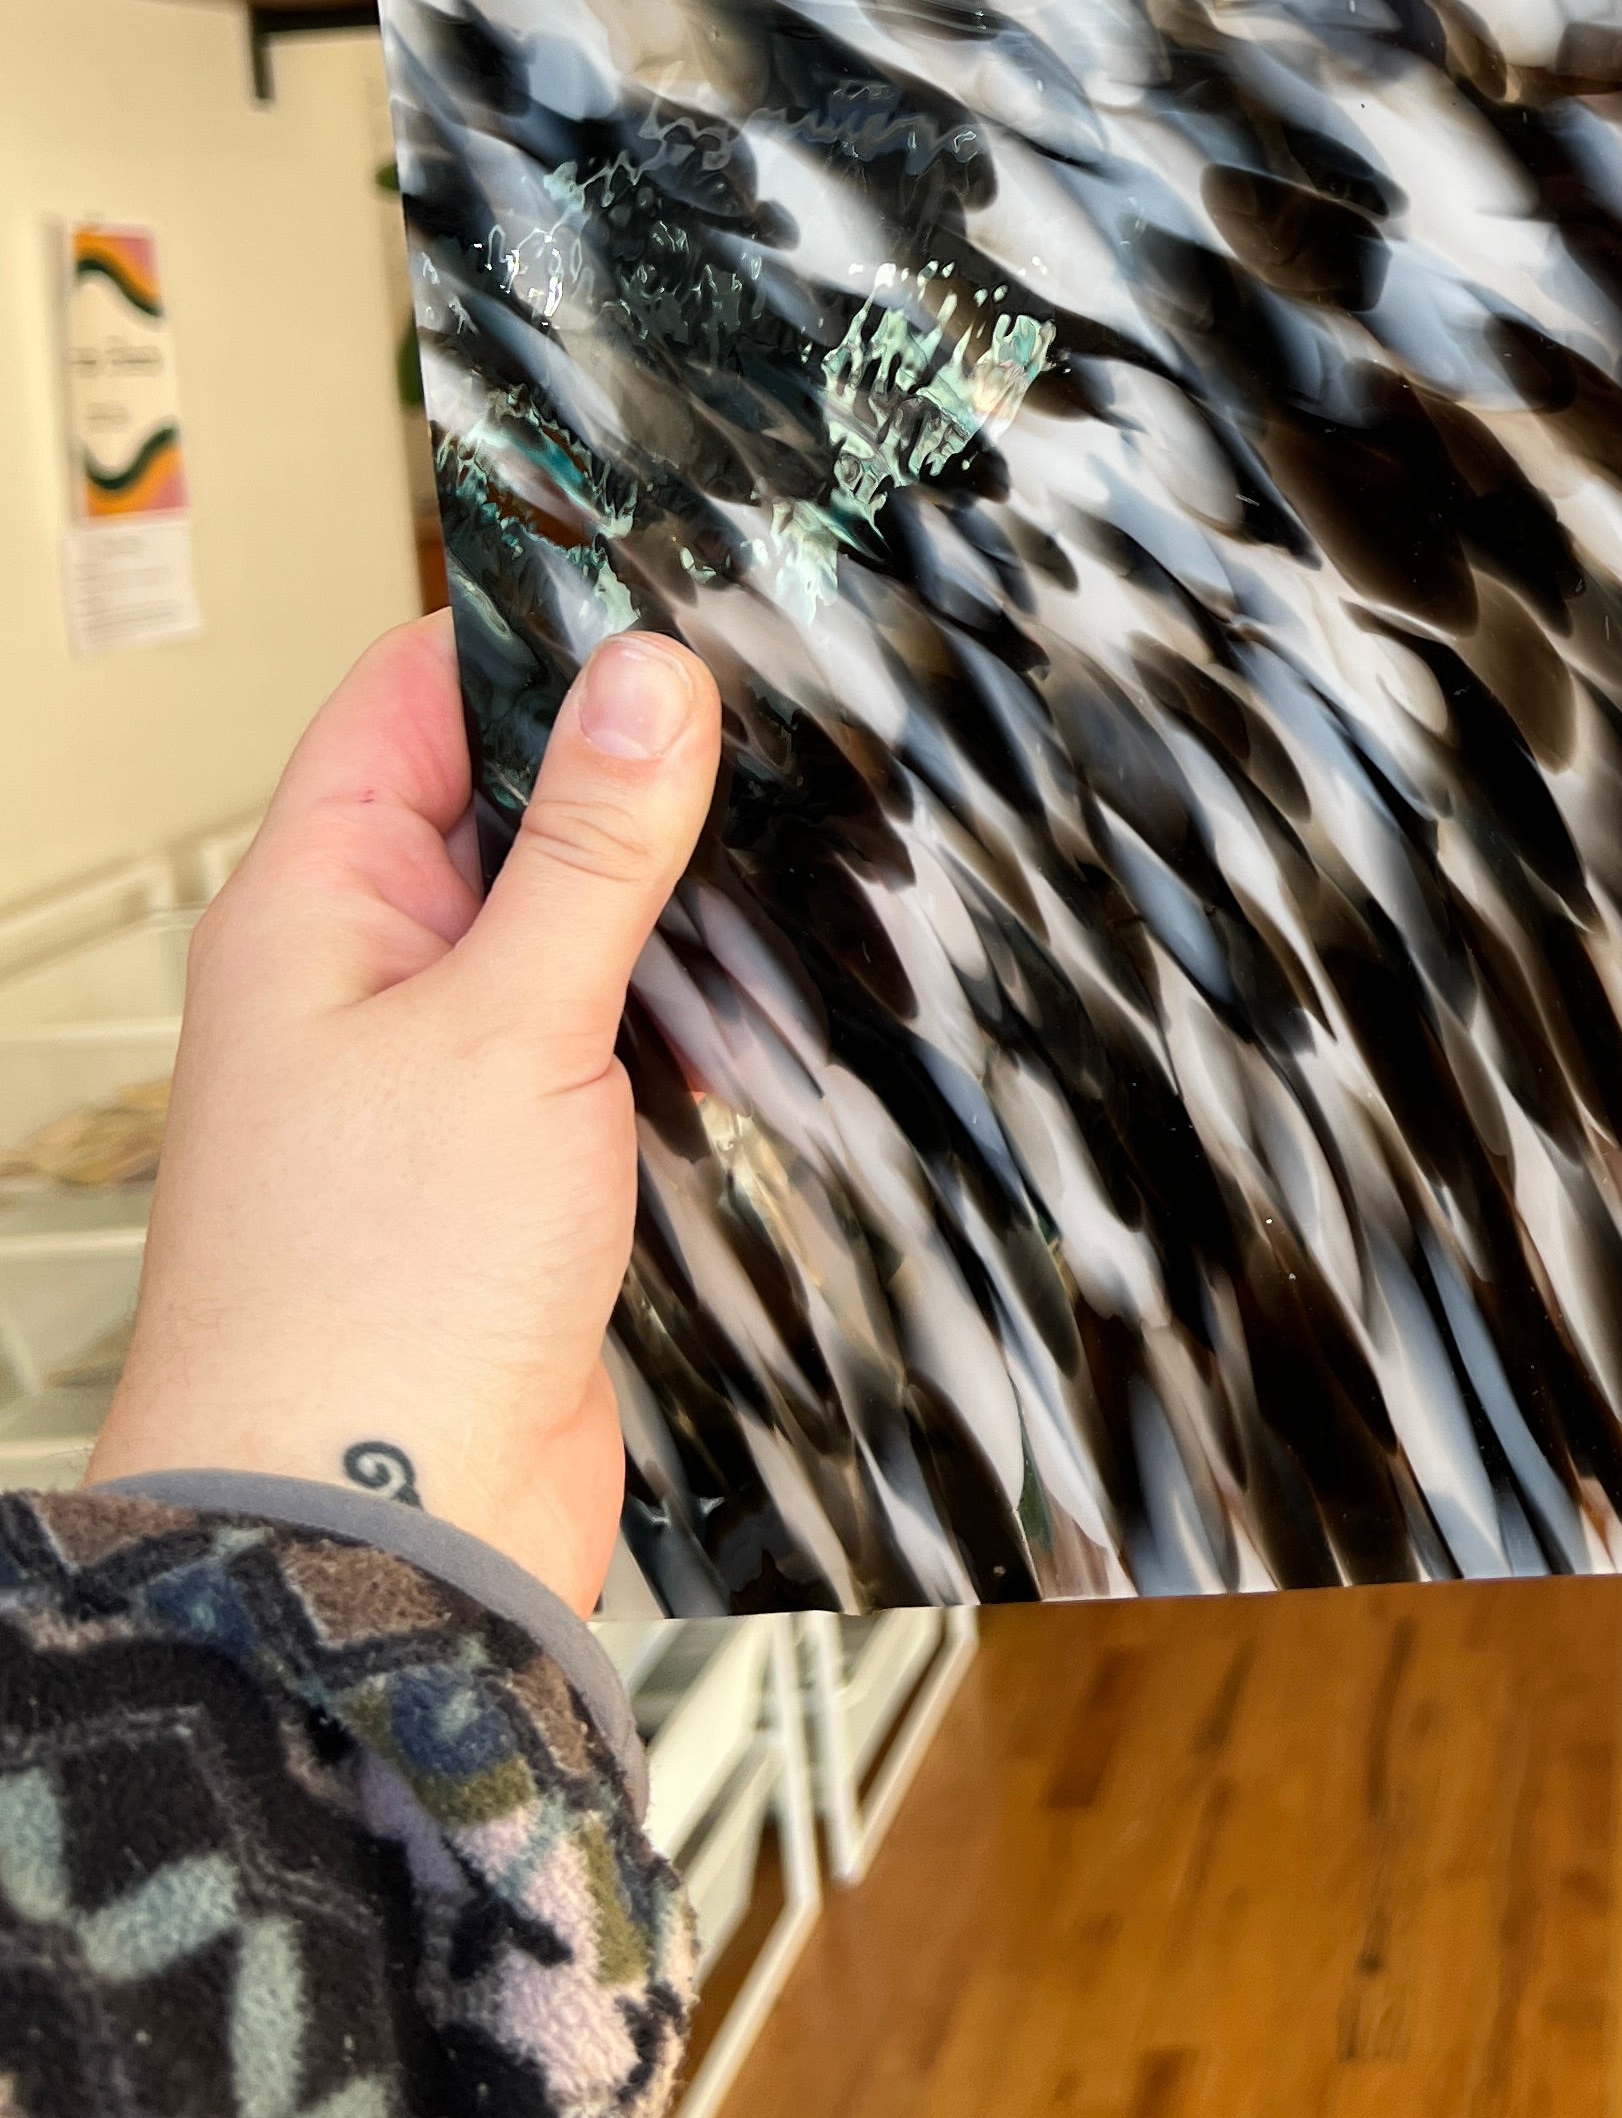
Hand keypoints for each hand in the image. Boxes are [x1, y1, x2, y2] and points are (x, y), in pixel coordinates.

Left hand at [91, 611, 720, 1615]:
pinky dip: (689, 1012)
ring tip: (806, 827)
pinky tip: (777, 990)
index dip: (533, 630)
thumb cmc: (370, 1293)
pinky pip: (614, 1042)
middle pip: (510, 805)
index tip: (670, 584)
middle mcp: (370, 973)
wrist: (379, 1532)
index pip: (415, 697)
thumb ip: (590, 849)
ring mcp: (447, 1071)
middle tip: (783, 697)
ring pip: (575, 926)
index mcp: (318, 905)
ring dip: (674, 895)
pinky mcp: (524, 1165)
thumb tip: (647, 677)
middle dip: (636, 761)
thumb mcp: (507, 1025)